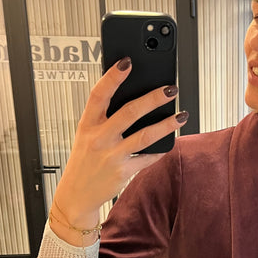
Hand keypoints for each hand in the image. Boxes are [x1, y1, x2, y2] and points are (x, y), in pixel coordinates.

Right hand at [53, 58, 187, 233]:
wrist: (76, 194)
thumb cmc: (84, 160)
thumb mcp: (86, 135)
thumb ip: (103, 118)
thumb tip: (133, 97)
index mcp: (87, 124)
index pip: (99, 95)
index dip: (112, 77)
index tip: (127, 62)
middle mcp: (99, 138)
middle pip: (130, 112)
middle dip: (153, 98)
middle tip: (170, 88)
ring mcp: (112, 156)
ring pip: (145, 135)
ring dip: (167, 124)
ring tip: (182, 115)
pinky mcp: (123, 172)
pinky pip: (147, 158)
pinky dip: (160, 150)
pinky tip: (171, 141)